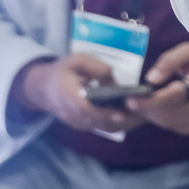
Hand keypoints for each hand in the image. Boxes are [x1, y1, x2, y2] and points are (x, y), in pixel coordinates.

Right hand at [17, 54, 144, 134]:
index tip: (127, 111)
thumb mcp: (78, 60)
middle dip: (127, 120)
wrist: (40, 88)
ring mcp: (79, 123)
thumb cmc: (61, 71)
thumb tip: (116, 82)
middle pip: (104, 123)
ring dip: (126, 123)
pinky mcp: (83, 124)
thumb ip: (98, 68)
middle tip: (147, 112)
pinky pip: (103, 126)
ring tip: (146, 114)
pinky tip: (133, 114)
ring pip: (106, 128)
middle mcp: (76, 115)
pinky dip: (119, 123)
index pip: (91, 111)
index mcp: (71, 98)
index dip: (109, 113)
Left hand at [125, 42, 188, 135]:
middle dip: (147, 110)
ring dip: (154, 116)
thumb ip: (169, 61)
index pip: (171, 97)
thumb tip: (150, 79)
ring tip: (146, 105)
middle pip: (168, 114)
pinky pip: (178, 128)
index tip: (130, 100)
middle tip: (133, 102)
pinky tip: (161, 110)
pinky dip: (165, 121)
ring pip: (171, 124)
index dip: (149, 101)